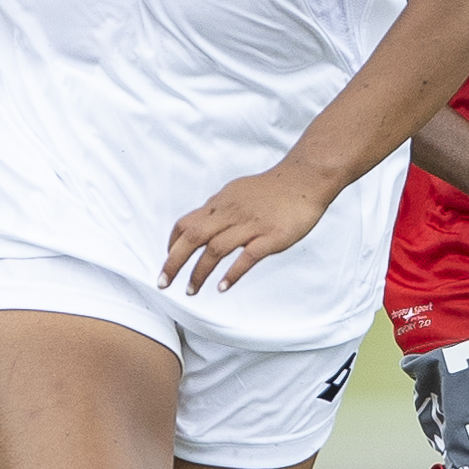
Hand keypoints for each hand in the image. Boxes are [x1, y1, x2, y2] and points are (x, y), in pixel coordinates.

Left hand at [164, 163, 328, 294]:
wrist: (306, 178)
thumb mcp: (238, 192)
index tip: (168, 260)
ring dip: (199, 272)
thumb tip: (202, 222)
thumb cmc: (274, 188)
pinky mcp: (271, 236)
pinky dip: (232, 273)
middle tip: (163, 282)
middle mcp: (231, 213)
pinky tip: (223, 286)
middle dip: (174, 262)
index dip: (173, 244)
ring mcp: (251, 225)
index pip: (186, 223)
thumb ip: (220, 210)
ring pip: (215, 249)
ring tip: (191, 290)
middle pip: (193, 237)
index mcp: (221, 204)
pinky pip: (247, 256)